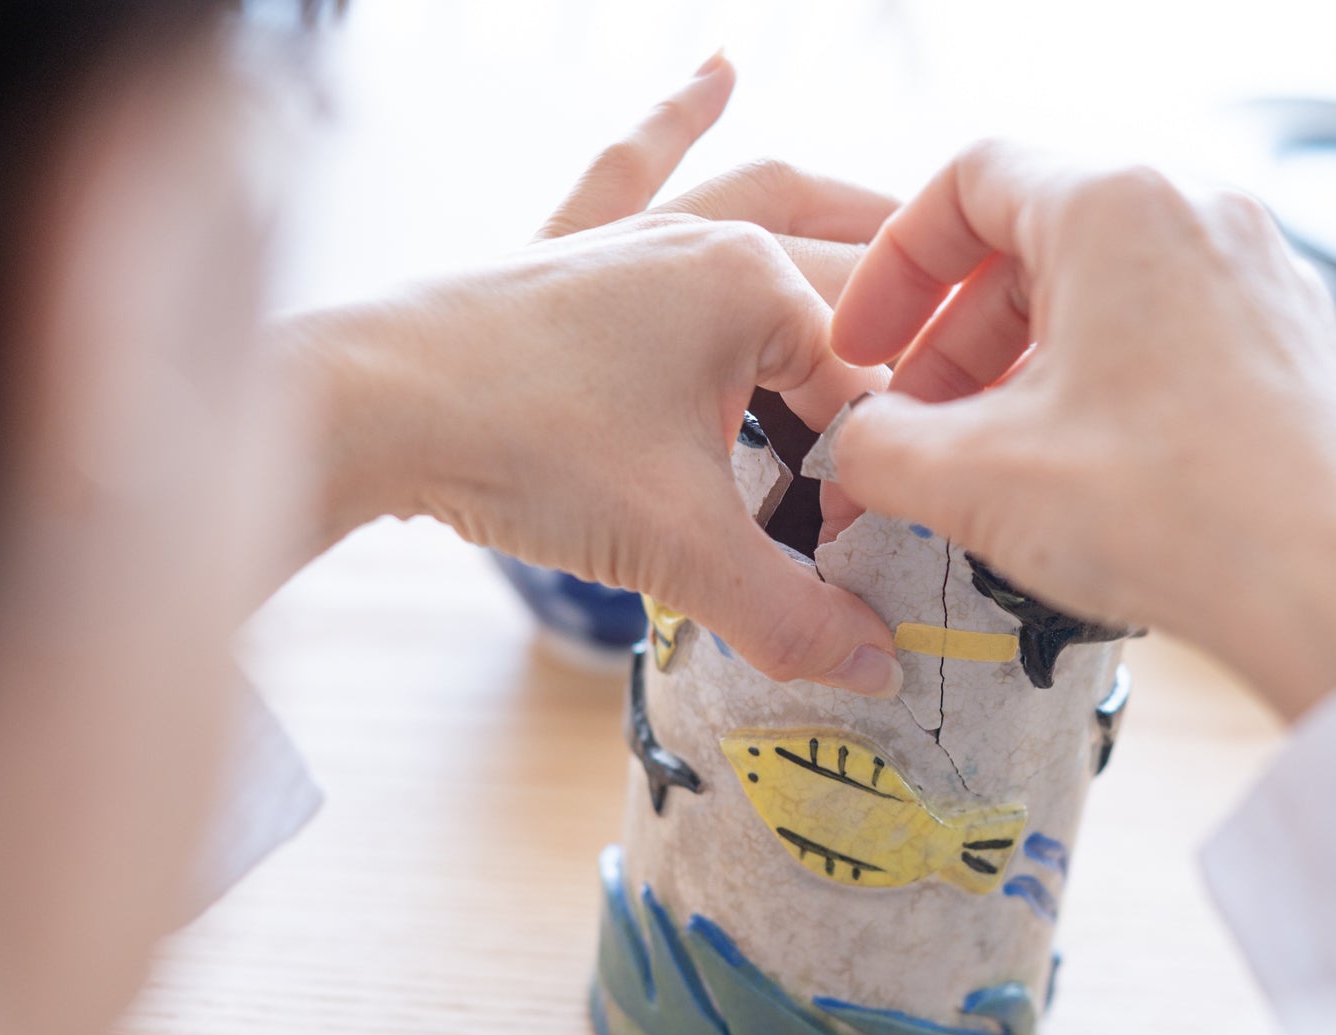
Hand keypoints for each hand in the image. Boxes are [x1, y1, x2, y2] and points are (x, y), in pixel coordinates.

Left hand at [288, 55, 903, 695]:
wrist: (366, 408)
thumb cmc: (521, 449)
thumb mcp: (681, 549)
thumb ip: (793, 614)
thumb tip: (878, 666)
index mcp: (753, 287)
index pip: (868, 374)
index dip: (893, 451)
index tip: (900, 518)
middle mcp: (704, 239)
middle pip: (841, 274)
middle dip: (907, 326)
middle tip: (968, 371)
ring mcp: (634, 234)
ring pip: (764, 193)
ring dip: (839, 205)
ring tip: (907, 217)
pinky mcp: (569, 245)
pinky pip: (636, 163)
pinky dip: (679, 114)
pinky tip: (717, 66)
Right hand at [826, 143, 1335, 717]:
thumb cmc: (1177, 513)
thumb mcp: (978, 482)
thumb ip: (879, 449)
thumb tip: (860, 447)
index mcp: (1118, 206)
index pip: (969, 182)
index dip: (894, 267)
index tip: (866, 347)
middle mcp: (1203, 215)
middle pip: (1041, 242)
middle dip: (960, 337)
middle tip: (920, 423)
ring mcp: (1264, 279)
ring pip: (1111, 294)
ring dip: (1030, 368)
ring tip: (997, 459)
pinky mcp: (1299, 348)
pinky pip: (1177, 339)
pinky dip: (1111, 387)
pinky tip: (1088, 476)